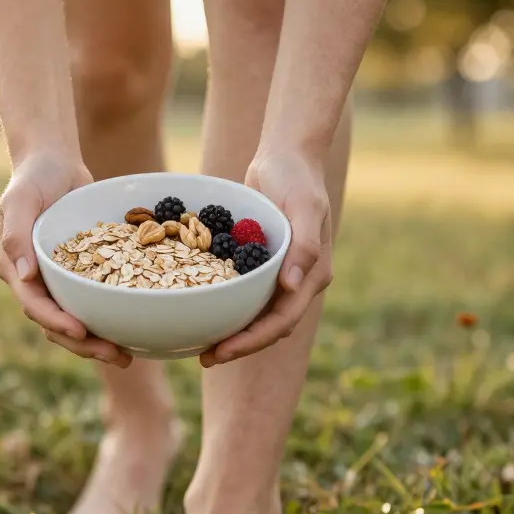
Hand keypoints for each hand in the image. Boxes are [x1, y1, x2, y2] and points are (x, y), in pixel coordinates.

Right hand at [0, 152, 133, 366]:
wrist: (54, 163)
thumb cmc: (33, 178)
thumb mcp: (20, 200)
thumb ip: (16, 236)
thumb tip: (24, 277)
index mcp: (14, 269)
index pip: (35, 305)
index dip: (56, 321)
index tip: (80, 330)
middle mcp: (33, 281)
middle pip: (55, 324)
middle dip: (83, 344)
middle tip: (115, 355)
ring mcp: (56, 280)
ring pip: (74, 320)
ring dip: (97, 341)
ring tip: (127, 355)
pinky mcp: (79, 274)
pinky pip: (91, 301)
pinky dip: (108, 317)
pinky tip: (133, 328)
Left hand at [200, 152, 333, 367]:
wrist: (286, 156)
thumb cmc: (297, 177)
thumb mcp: (304, 207)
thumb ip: (303, 246)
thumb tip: (294, 287)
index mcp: (313, 274)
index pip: (282, 320)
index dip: (253, 340)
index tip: (223, 351)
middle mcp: (298, 281)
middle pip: (269, 326)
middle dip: (239, 345)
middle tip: (205, 358)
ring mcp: (281, 274)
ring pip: (257, 315)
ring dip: (233, 332)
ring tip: (201, 346)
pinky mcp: (262, 263)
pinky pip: (245, 292)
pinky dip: (227, 305)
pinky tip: (202, 309)